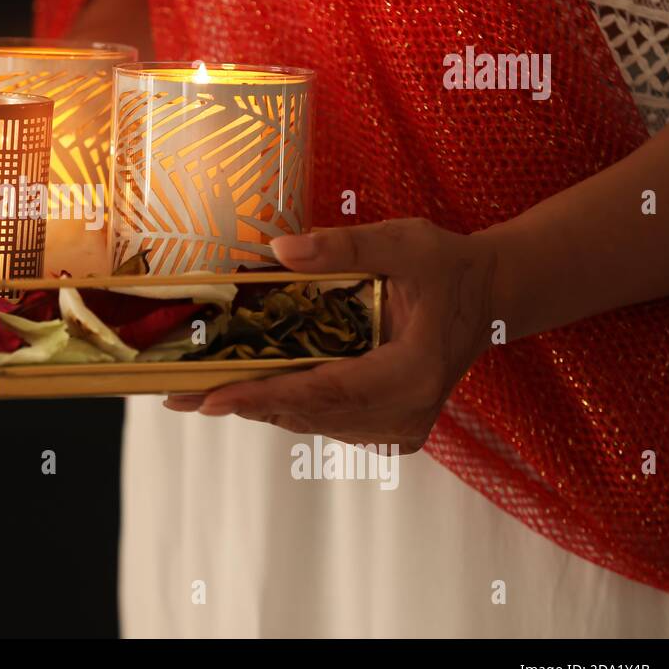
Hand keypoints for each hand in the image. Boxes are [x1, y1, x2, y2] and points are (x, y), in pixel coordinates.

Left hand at [164, 219, 499, 452]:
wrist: (490, 296)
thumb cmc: (448, 267)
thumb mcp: (404, 241)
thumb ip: (345, 245)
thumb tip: (280, 250)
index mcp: (413, 372)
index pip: (325, 392)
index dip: (263, 396)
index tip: (211, 399)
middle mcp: (406, 412)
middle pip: (308, 414)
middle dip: (242, 401)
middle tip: (179, 394)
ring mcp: (399, 427)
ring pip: (312, 421)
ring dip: (257, 404)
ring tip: (196, 390)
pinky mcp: (389, 427)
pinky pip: (326, 419)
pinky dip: (285, 403)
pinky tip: (245, 388)